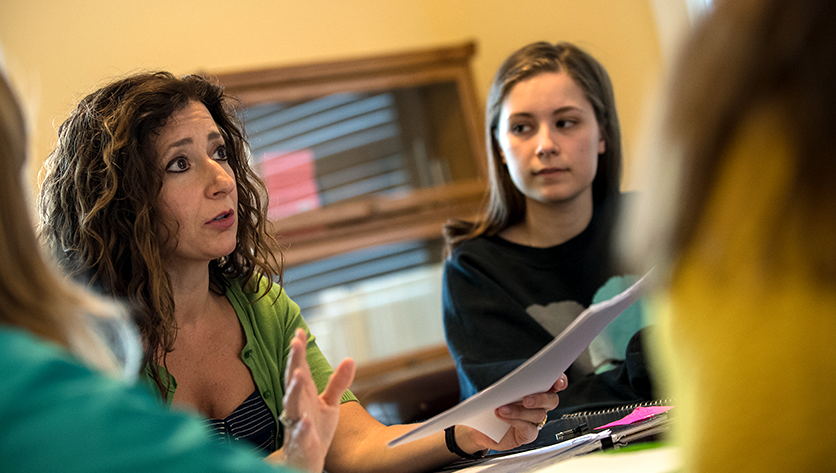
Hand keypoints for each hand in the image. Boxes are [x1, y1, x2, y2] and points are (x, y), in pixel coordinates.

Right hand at [267, 328, 354, 472]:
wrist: (305, 461)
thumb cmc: (315, 428)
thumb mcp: (329, 403)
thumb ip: (338, 382)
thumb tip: (350, 359)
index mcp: (303, 393)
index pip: (298, 367)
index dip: (298, 350)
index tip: (299, 331)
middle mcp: (296, 405)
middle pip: (293, 380)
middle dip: (293, 361)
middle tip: (295, 343)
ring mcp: (295, 424)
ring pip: (291, 405)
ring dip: (294, 390)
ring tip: (298, 375)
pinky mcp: (300, 443)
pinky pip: (299, 435)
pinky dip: (301, 428)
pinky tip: (305, 421)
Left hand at [456, 373, 567, 453]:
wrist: (479, 426)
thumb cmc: (490, 403)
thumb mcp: (497, 388)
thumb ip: (510, 383)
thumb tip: (513, 380)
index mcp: (536, 389)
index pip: (555, 383)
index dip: (559, 381)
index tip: (557, 381)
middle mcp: (539, 405)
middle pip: (551, 400)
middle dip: (541, 398)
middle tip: (526, 398)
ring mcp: (534, 421)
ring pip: (538, 414)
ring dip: (519, 411)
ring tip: (501, 408)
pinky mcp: (527, 435)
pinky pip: (528, 429)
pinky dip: (515, 421)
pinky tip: (502, 416)